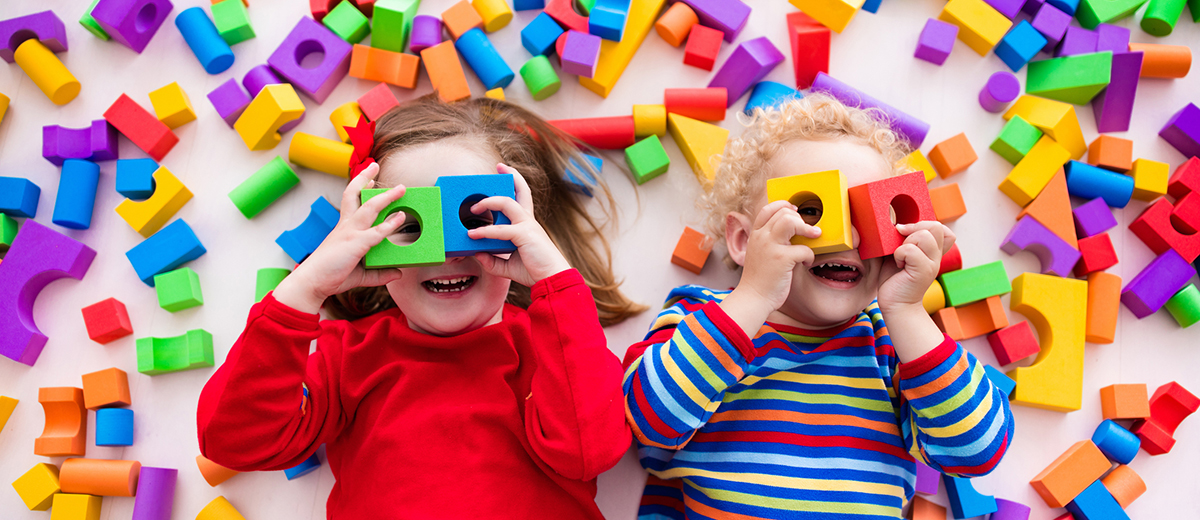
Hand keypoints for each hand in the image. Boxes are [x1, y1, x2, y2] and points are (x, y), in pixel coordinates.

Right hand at [273, 163, 409, 313]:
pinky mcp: (355, 244)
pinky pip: (376, 232)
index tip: (369, 178)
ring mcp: (350, 233)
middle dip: (364, 177)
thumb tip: (398, 273)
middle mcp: (345, 226)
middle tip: (375, 165)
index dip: (359, 187)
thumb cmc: (331, 276)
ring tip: (402, 189)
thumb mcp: (360, 274)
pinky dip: (390, 224)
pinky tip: (401, 217)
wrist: (311, 284)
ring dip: (387, 196)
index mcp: (343, 229)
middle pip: (354, 194)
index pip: (350, 201)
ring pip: (369, 208)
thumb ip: (379, 274)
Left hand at [467, 164, 571, 286]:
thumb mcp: (508, 266)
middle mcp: (528, 220)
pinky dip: (486, 231)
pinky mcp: (524, 235)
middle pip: (522, 190)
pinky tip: (474, 235)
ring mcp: (527, 225)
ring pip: (507, 203)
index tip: (504, 172)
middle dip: (511, 175)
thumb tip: (477, 254)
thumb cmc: (535, 271)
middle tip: (498, 167)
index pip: (522, 198)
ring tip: (473, 207)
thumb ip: (492, 261)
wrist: (552, 279)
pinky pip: (502, 230)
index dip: (515, 182)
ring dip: (488, 202)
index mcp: (527, 224)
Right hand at [732, 200, 821, 312]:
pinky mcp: (782, 259)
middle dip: (800, 219)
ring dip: (807, 228)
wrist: (753, 298)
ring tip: (814, 235)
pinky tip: (806, 263)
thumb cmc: (759, 279)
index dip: (784, 206)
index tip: (795, 212)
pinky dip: (810, 255)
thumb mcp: (759, 253)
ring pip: (791, 221)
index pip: (768, 209)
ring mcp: (771, 247)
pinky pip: (804, 248)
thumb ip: (770, 241)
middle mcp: (761, 237)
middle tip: (808, 230)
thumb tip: (792, 232)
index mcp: (755, 235)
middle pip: (783, 213)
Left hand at [877, 221, 955, 312]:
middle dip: (914, 228)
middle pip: (935, 226)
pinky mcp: (924, 271)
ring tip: (900, 256)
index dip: (924, 224)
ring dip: (905, 242)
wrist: (896, 304)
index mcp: (932, 251)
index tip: (906, 233)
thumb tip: (896, 223)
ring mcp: (932, 264)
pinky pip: (910, 250)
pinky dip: (899, 254)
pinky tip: (898, 264)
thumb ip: (902, 239)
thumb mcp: (898, 254)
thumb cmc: (894, 279)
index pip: (941, 228)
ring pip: (924, 236)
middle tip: (901, 243)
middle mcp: (936, 256)